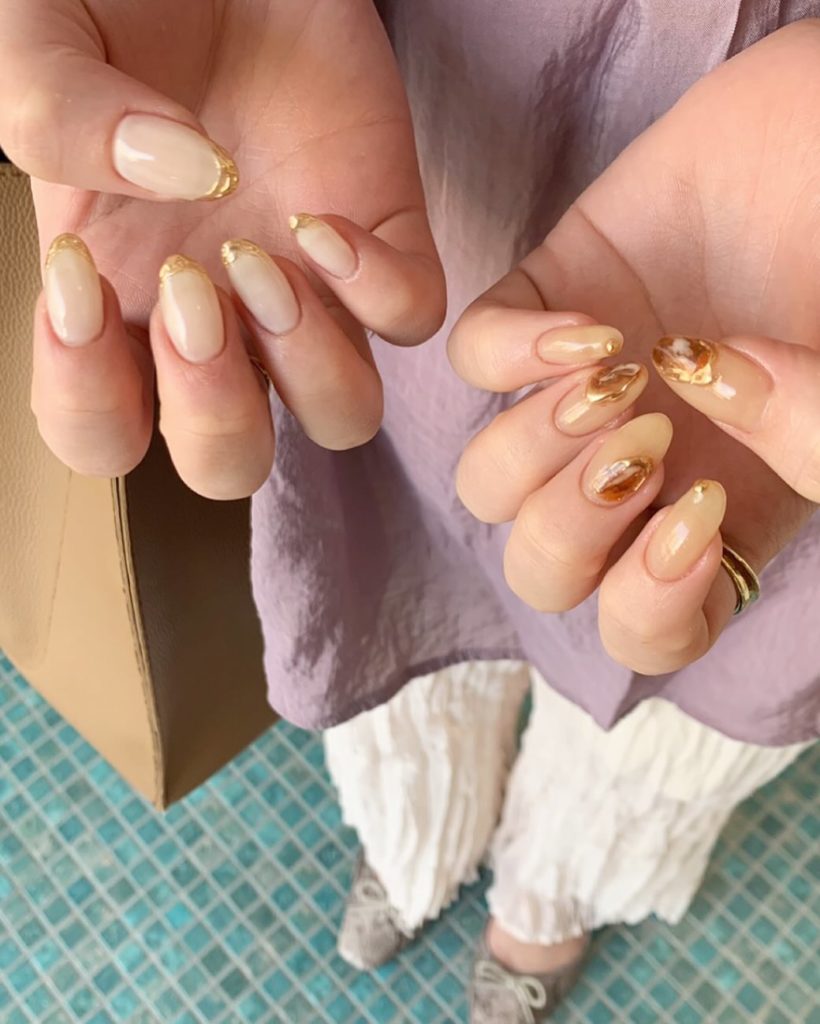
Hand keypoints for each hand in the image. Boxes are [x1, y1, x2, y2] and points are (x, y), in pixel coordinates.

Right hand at [2, 0, 443, 496]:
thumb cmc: (122, 7)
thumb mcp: (40, 47)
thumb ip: (55, 118)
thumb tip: (175, 176)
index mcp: (120, 309)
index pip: (101, 435)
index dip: (88, 401)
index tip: (86, 278)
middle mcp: (218, 325)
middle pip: (232, 464)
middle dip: (212, 412)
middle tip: (191, 291)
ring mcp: (309, 293)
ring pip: (343, 417)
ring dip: (307, 367)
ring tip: (259, 256)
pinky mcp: (385, 240)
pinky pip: (412, 319)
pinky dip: (380, 291)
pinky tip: (323, 218)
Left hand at [449, 21, 819, 673]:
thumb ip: (803, 445)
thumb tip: (699, 400)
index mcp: (714, 521)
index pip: (641, 629)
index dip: (651, 608)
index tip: (701, 513)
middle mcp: (637, 471)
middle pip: (541, 569)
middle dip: (572, 528)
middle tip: (649, 442)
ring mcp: (581, 392)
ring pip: (485, 482)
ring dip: (536, 449)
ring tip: (619, 379)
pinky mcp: (541, 303)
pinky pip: (471, 357)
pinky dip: (511, 354)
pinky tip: (591, 328)